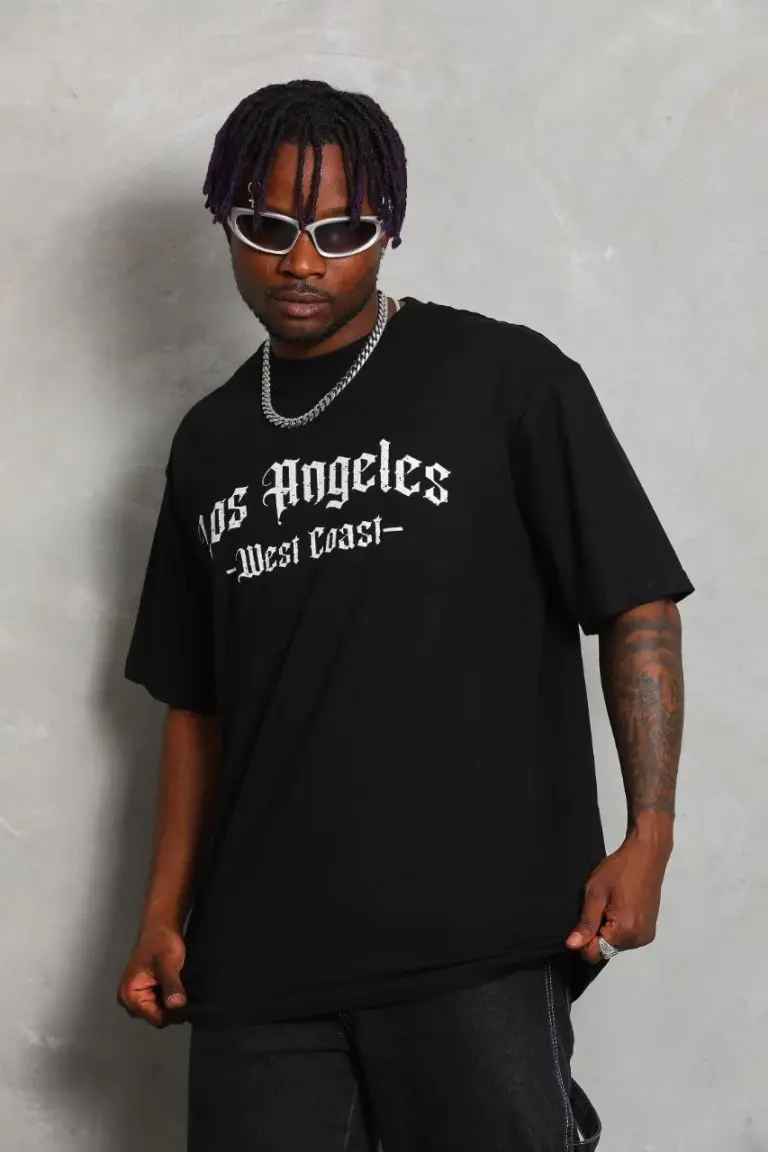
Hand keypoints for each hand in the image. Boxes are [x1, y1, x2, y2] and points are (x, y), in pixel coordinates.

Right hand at [116, 925, 187, 1027]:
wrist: (161, 926)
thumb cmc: (161, 941)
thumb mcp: (168, 963)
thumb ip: (172, 985)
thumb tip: (176, 1005)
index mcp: (130, 994)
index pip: (155, 1018)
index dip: (172, 1013)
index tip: (186, 1002)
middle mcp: (128, 999)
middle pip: (156, 1017)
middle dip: (170, 1008)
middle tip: (183, 991)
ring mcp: (134, 996)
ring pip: (158, 1011)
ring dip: (170, 1002)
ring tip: (180, 987)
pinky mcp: (143, 992)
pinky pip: (157, 1003)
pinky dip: (168, 998)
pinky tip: (175, 987)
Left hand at [565, 831, 671, 963]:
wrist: (646, 856)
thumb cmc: (618, 870)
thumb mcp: (595, 893)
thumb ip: (585, 923)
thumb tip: (572, 946)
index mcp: (624, 931)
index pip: (594, 954)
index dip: (582, 940)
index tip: (581, 920)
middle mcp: (638, 939)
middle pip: (605, 950)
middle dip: (596, 935)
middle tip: (597, 907)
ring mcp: (646, 936)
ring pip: (615, 945)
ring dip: (607, 931)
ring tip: (608, 905)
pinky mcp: (649, 930)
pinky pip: (627, 938)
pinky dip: (618, 928)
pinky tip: (618, 908)